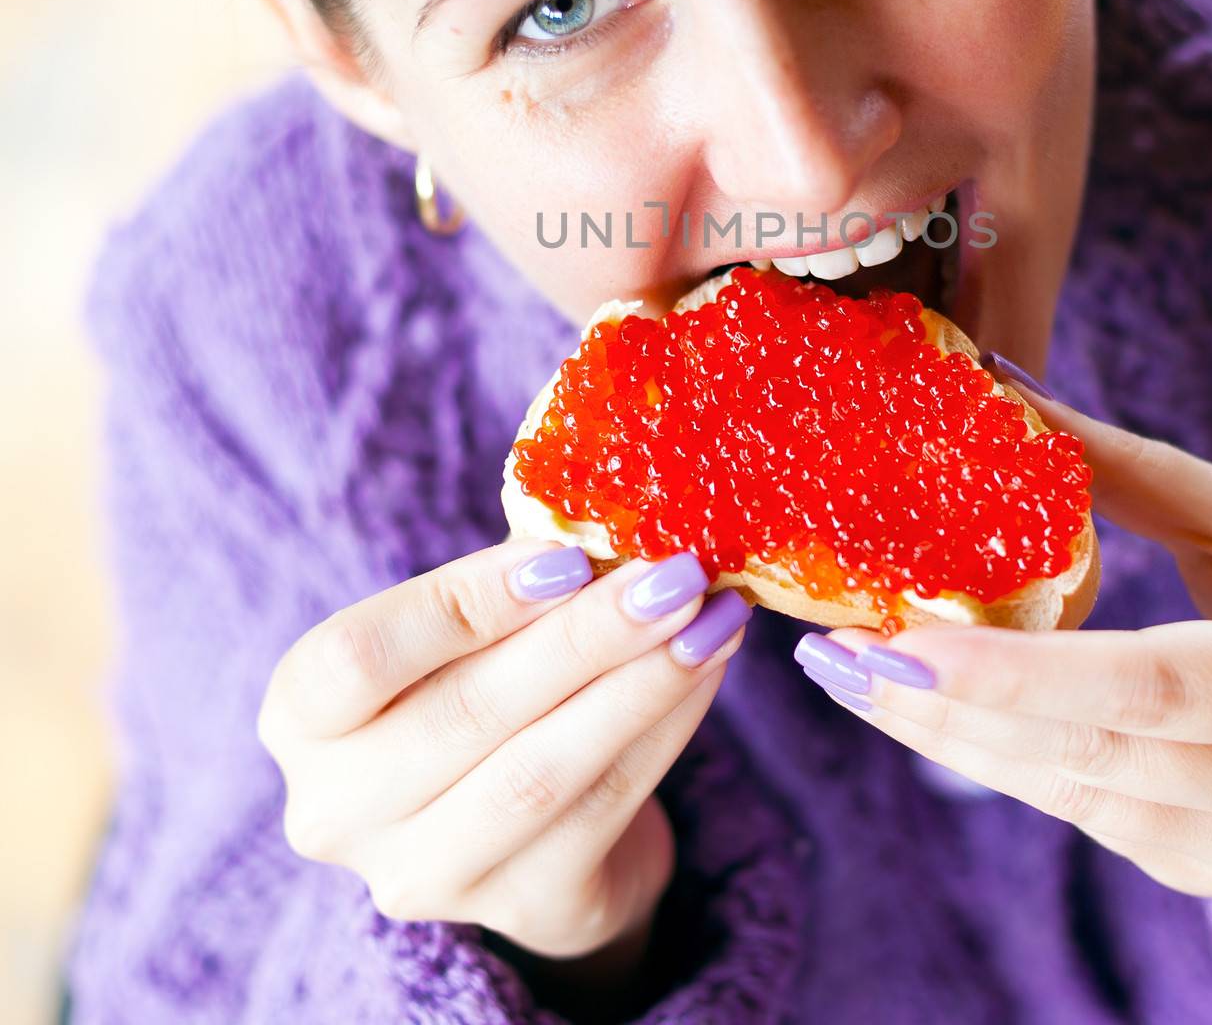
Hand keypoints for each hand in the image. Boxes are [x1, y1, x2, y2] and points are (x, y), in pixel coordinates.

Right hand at [257, 540, 750, 963]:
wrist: (535, 820)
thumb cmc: (489, 681)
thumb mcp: (474, 625)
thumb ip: (519, 568)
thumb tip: (605, 500)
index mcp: (302, 716)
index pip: (356, 658)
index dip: (464, 605)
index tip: (567, 558)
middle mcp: (338, 809)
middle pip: (467, 714)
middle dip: (586, 636)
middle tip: (674, 575)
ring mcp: (423, 875)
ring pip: (542, 772)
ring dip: (641, 684)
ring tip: (710, 617)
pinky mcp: (521, 910)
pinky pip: (606, 810)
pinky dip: (668, 729)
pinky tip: (710, 668)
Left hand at [801, 376, 1211, 911]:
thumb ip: (1130, 470)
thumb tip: (999, 388)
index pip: (1152, 685)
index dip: (1021, 673)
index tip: (902, 641)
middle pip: (1092, 754)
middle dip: (946, 710)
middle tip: (835, 654)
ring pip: (1072, 798)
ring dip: (950, 740)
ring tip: (852, 676)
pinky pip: (1085, 818)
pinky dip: (1001, 762)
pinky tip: (929, 712)